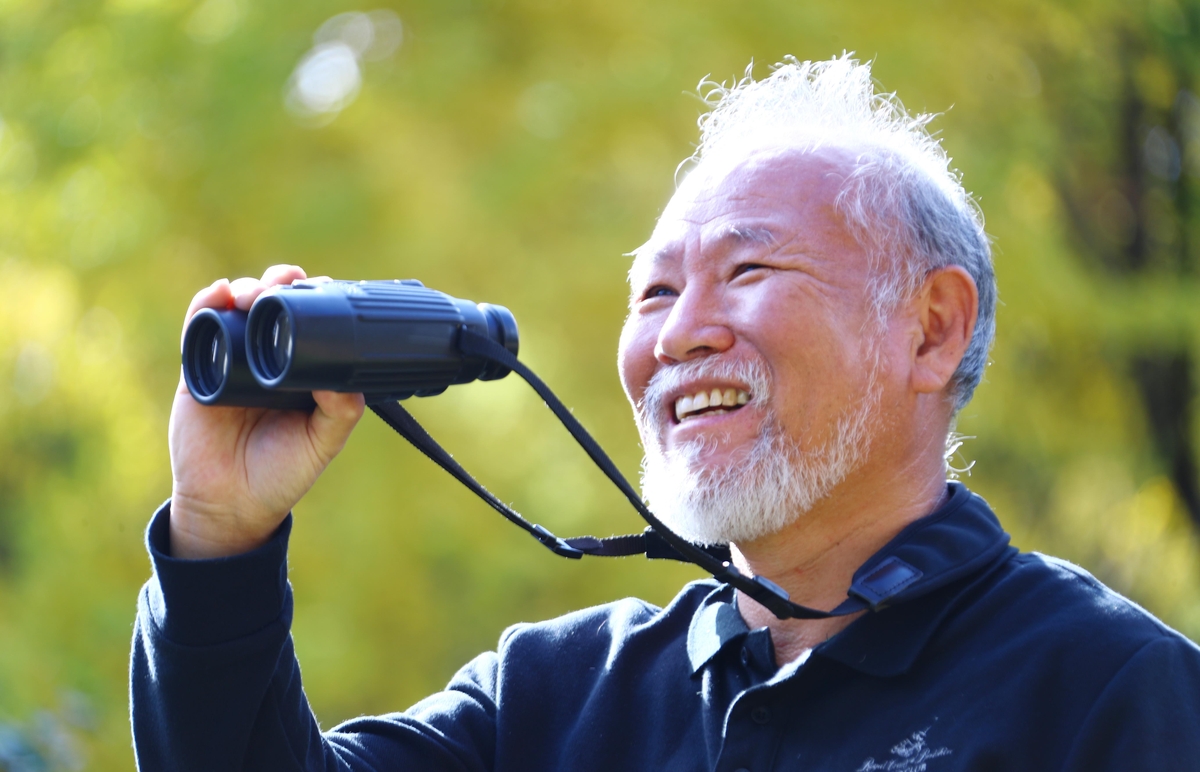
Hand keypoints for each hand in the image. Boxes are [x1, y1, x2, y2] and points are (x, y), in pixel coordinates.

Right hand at [168, 265, 364, 558]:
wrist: (230, 504)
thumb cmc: (282, 473)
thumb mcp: (322, 443)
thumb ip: (341, 412)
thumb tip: (345, 376)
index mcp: (302, 369)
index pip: (309, 320)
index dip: (314, 297)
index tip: (323, 286)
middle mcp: (267, 357)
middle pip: (273, 304)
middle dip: (280, 283)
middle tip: (286, 283)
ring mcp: (231, 359)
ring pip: (237, 309)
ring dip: (246, 289)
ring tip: (253, 294)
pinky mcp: (197, 369)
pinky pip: (198, 329)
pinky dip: (205, 304)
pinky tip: (218, 295)